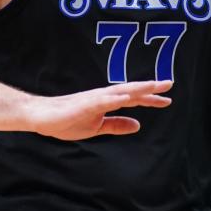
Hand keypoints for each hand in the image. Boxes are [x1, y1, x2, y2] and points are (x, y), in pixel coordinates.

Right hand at [26, 80, 172, 140]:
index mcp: (106, 102)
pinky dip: (116, 98)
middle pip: (131, 90)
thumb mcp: (97, 127)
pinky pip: (102, 101)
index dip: (150, 99)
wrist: (41, 117)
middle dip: (150, 87)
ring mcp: (93, 99)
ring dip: (136, 88)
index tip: (167, 99)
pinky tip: (127, 98)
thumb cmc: (67, 120)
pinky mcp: (84, 105)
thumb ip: (116, 125)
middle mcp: (103, 96)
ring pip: (120, 91)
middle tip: (169, 84)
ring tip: (153, 85)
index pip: (133, 99)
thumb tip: (138, 125)